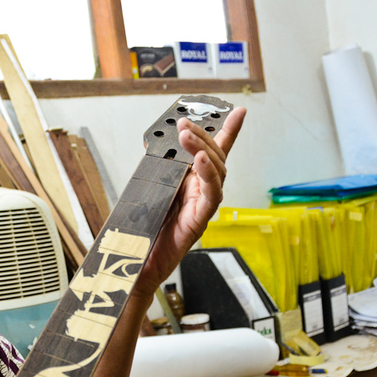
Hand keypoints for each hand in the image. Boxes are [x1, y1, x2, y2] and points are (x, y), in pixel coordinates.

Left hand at [134, 106, 245, 294]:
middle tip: (184, 124)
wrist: (138, 264)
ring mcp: (203, 205)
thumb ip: (159, 171)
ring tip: (187, 136)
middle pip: (214, 157)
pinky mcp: (200, 220)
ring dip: (202, 150)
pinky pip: (212, 195)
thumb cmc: (144, 231)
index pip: (210, 153)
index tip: (238, 112)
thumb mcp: (149, 191)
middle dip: (202, 136)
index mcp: (190, 183)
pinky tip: (200, 161)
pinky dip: (208, 175)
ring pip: (217, 172)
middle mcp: (201, 192)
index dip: (227, 132)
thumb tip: (156, 146)